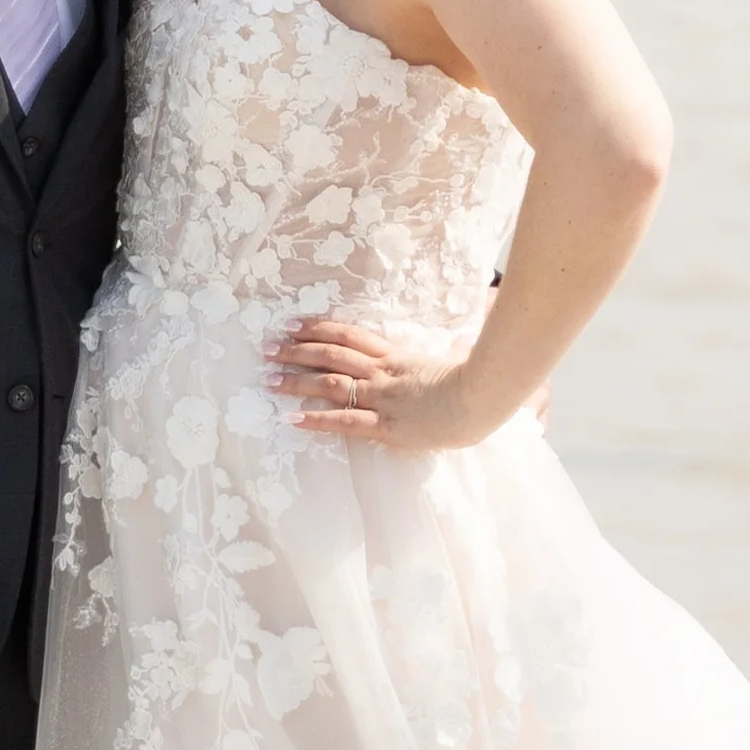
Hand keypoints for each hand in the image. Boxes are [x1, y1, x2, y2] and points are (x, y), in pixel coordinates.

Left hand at [265, 318, 510, 455]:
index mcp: (396, 355)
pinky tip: (291, 419)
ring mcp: (382, 397)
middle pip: (330, 354)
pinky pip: (344, 421)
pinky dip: (315, 419)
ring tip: (268, 380)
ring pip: (330, 383)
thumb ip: (438, 356)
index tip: (293, 325)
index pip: (349, 335)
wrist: (482, 398)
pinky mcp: (385, 425)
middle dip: (296, 351)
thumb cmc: (474, 382)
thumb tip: (449, 348)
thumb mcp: (450, 362)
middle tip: (267, 349)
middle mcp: (382, 372)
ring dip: (296, 381)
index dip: (318, 328)